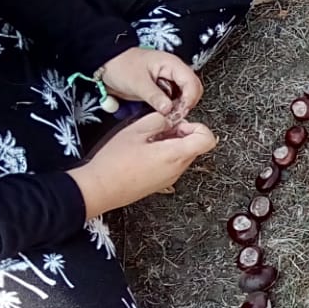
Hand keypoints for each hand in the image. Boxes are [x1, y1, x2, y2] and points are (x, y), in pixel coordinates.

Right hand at [67, 113, 217, 217]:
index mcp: (175, 154)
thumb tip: (171, 119)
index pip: (207, 139)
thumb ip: (158, 120)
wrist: (101, 188)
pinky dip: (165, 154)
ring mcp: (171, 177)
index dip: (197, 126)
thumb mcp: (135, 130)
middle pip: (195, 145)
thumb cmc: (114, 163)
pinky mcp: (163, 182)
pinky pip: (173, 164)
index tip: (179, 124)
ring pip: (184, 154)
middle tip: (158, 130)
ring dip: (171, 143)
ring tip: (148, 141)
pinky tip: (144, 152)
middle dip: (181, 133)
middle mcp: (178, 168)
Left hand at [98, 47, 202, 124]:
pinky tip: (164, 111)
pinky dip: (172, 107)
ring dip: (180, 106)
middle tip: (174, 114)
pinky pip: (175, 99)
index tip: (179, 111)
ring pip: (185, 96)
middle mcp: (174, 71)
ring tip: (168, 114)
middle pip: (193, 89)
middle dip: (187, 103)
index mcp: (172, 64)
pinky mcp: (163, 89)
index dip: (189, 98)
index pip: (192, 83)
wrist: (106, 65)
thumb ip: (154, 96)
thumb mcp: (137, 82)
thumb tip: (169, 109)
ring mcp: (169, 80)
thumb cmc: (120, 66)